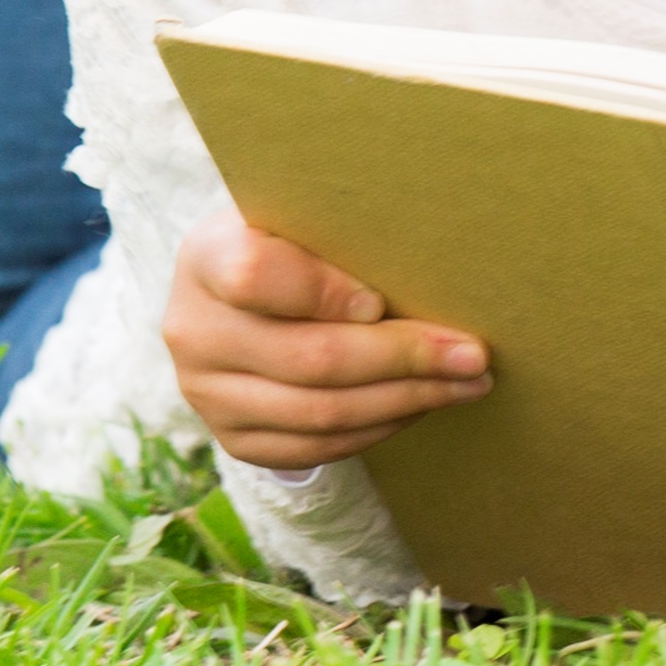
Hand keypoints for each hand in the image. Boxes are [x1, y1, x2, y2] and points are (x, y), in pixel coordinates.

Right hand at [163, 210, 490, 475]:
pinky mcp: (233, 439)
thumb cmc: (290, 243)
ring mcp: (207, 393)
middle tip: (473, 355)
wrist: (236, 296)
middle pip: (308, 358)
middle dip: (405, 359)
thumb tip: (437, 260)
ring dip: (407, 401)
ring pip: (320, 413)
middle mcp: (193, 330)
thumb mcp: (300, 217)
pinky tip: (421, 405)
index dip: (322, 291)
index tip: (382, 300)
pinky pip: (316, 449)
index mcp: (204, 258)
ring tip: (467, 384)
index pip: (253, 275)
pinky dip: (379, 428)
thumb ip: (344, 232)